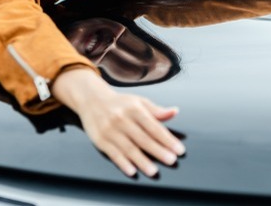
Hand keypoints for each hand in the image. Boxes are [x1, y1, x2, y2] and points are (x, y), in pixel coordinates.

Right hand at [51, 68, 184, 177]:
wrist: (91, 99)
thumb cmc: (120, 103)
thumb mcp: (139, 102)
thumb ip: (157, 110)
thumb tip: (174, 112)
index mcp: (134, 109)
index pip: (154, 126)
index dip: (167, 139)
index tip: (179, 149)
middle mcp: (122, 119)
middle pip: (143, 138)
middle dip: (158, 150)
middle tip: (171, 160)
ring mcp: (110, 130)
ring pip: (128, 148)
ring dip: (141, 161)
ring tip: (153, 170)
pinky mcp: (100, 140)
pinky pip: (113, 153)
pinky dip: (122, 163)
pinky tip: (132, 171)